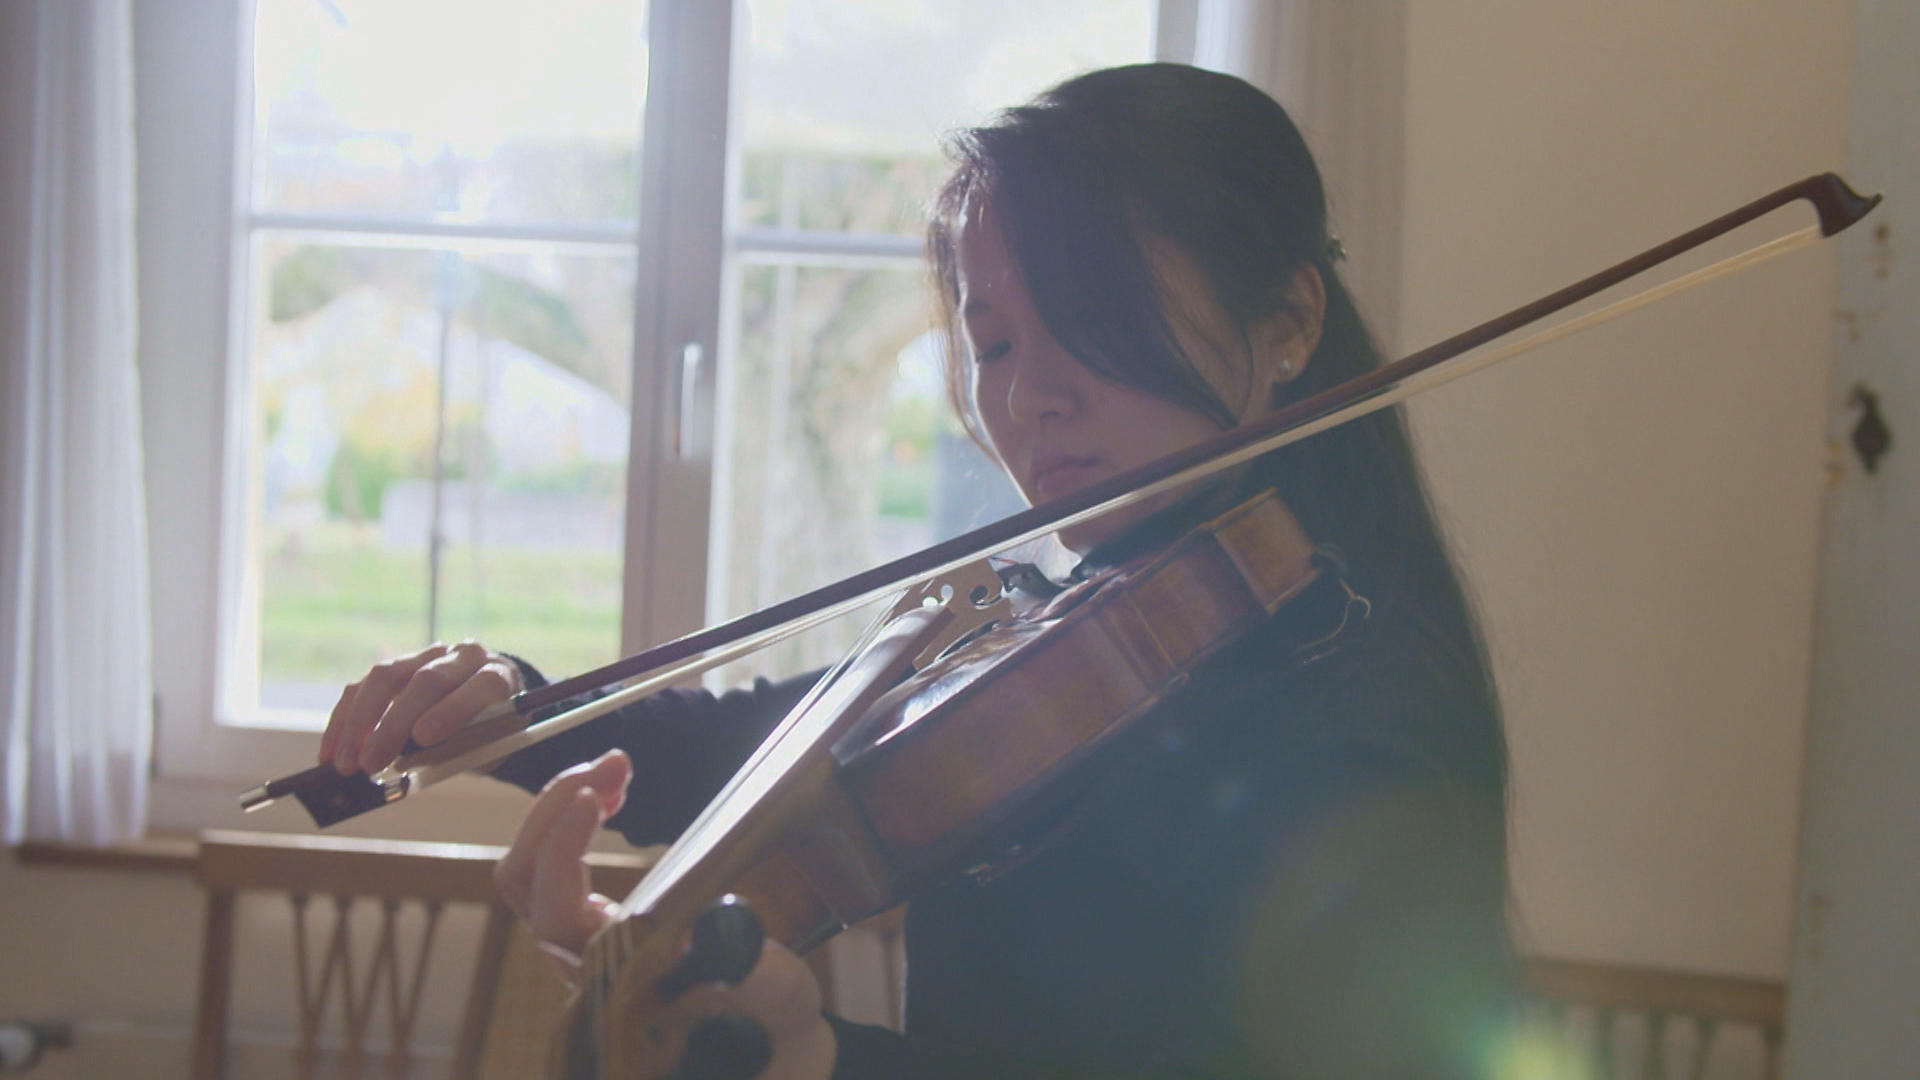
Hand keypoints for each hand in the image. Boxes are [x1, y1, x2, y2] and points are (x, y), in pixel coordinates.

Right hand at [317, 640, 521, 773]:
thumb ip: (458, 754)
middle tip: (370, 764)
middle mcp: (463, 657)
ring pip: (385, 677)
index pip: (482, 685)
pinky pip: (362, 686)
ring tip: (344, 763)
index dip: (453, 710)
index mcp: (500, 676)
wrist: (488, 709)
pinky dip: (343, 721)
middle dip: (394, 724)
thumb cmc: (490, 736)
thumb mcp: (488, 749)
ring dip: (358, 723)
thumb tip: (402, 772)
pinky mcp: (395, 666)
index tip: (423, 738)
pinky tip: (330, 752)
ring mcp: (426, 656)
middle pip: (427, 681)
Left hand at [495, 751, 834, 1079]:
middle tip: (616, 762)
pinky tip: (615, 794)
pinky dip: (574, 817)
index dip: (562, 851)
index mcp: (614, 979)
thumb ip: (751, 974)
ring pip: (531, 866)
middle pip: (523, 879)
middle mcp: (582, 960)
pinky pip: (553, 862)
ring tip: (617, 768)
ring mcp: (580, 938)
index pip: (554, 913)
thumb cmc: (769, 1024)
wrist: (767, 1041)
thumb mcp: (773, 997)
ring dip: (563, 805)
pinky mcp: (591, 919)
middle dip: (559, 808)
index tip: (595, 798)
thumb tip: (721, 928)